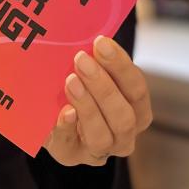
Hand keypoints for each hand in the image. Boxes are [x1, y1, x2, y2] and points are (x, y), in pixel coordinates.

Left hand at [43, 35, 151, 165]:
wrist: (51, 113)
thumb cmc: (80, 84)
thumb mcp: (92, 71)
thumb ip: (96, 59)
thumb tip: (91, 33)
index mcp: (136, 110)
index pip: (137, 89)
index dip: (120, 65)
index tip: (101, 43)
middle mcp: (123, 134)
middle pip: (124, 116)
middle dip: (103, 86)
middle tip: (81, 59)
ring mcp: (98, 150)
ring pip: (102, 136)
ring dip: (88, 106)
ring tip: (70, 81)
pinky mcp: (70, 155)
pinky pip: (70, 146)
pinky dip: (67, 128)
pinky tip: (63, 111)